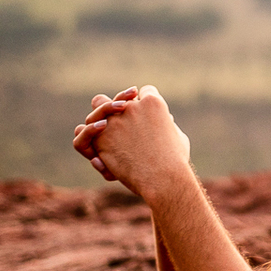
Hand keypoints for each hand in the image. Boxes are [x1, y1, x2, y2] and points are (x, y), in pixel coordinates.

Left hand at [72, 85, 191, 197]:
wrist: (162, 179)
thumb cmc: (175, 161)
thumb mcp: (178, 138)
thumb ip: (168, 125)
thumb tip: (166, 120)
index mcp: (153, 103)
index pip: (146, 92)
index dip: (147, 102)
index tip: (148, 114)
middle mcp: (132, 107)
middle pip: (120, 96)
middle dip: (121, 104)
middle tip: (124, 115)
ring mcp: (115, 121)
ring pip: (100, 104)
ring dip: (102, 114)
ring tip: (105, 126)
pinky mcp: (101, 137)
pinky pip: (92, 129)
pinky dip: (94, 136)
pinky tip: (102, 147)